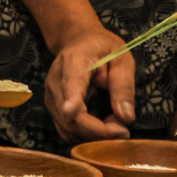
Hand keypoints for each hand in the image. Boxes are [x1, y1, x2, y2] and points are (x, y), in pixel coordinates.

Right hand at [45, 24, 134, 140]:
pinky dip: (85, 135)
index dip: (73, 103)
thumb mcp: (121, 59)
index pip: (70, 86)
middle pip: (71, 117)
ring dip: (93, 136)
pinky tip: (101, 127)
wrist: (78, 40)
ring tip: (115, 126)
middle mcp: (55, 80)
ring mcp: (50, 94)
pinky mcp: (52, 105)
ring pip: (67, 128)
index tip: (76, 112)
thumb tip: (125, 118)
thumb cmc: (103, 47)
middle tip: (124, 130)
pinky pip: (66, 129)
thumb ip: (124, 86)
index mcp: (74, 62)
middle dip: (100, 132)